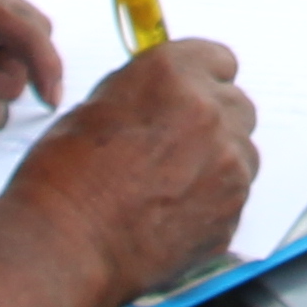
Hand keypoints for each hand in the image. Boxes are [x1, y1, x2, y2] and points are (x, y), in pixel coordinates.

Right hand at [0, 41, 260, 306]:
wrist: (67, 245)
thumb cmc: (64, 182)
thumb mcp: (93, 109)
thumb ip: (143, 95)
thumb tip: (161, 100)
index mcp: (173, 75)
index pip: (217, 61)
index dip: (203, 80)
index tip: (197, 92)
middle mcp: (208, 112)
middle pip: (236, 106)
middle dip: (214, 122)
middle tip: (178, 146)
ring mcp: (228, 162)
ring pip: (242, 153)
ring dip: (217, 163)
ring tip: (172, 185)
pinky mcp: (232, 209)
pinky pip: (236, 195)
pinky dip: (214, 201)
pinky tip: (174, 211)